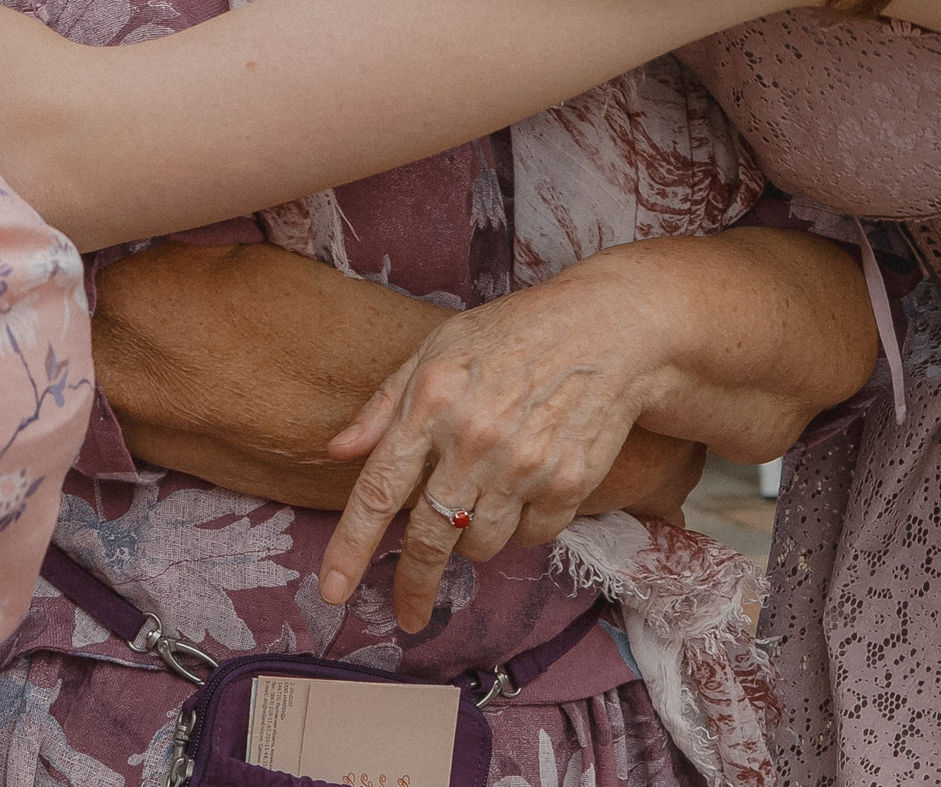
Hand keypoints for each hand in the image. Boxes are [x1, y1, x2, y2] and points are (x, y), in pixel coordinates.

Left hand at [315, 269, 674, 632]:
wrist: (608, 328)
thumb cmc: (514, 334)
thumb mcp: (438, 349)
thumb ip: (384, 404)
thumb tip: (339, 451)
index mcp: (431, 401)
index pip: (379, 491)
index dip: (351, 547)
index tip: (332, 591)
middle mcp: (474, 439)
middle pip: (429, 538)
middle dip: (413, 583)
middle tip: (407, 612)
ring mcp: (525, 465)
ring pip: (480, 546)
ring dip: (472, 539)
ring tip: (485, 497)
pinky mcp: (569, 482)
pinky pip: (530, 538)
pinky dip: (521, 528)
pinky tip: (525, 489)